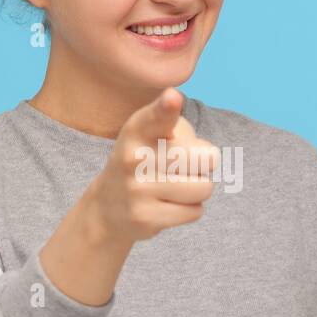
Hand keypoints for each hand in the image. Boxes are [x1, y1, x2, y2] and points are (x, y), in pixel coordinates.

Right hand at [84, 87, 219, 243]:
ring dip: (198, 187)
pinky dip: (190, 209)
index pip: (156, 117)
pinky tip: (169, 204)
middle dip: (206, 162)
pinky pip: (194, 212)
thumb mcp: (156, 135)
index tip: (172, 98)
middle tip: (184, 165)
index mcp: (138, 130)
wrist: (109, 206)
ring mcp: (137, 190)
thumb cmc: (146, 160)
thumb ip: (184, 134)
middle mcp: (133, 158)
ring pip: (203, 187)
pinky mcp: (145, 218)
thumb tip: (207, 157)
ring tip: (176, 186)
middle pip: (202, 158)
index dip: (166, 108)